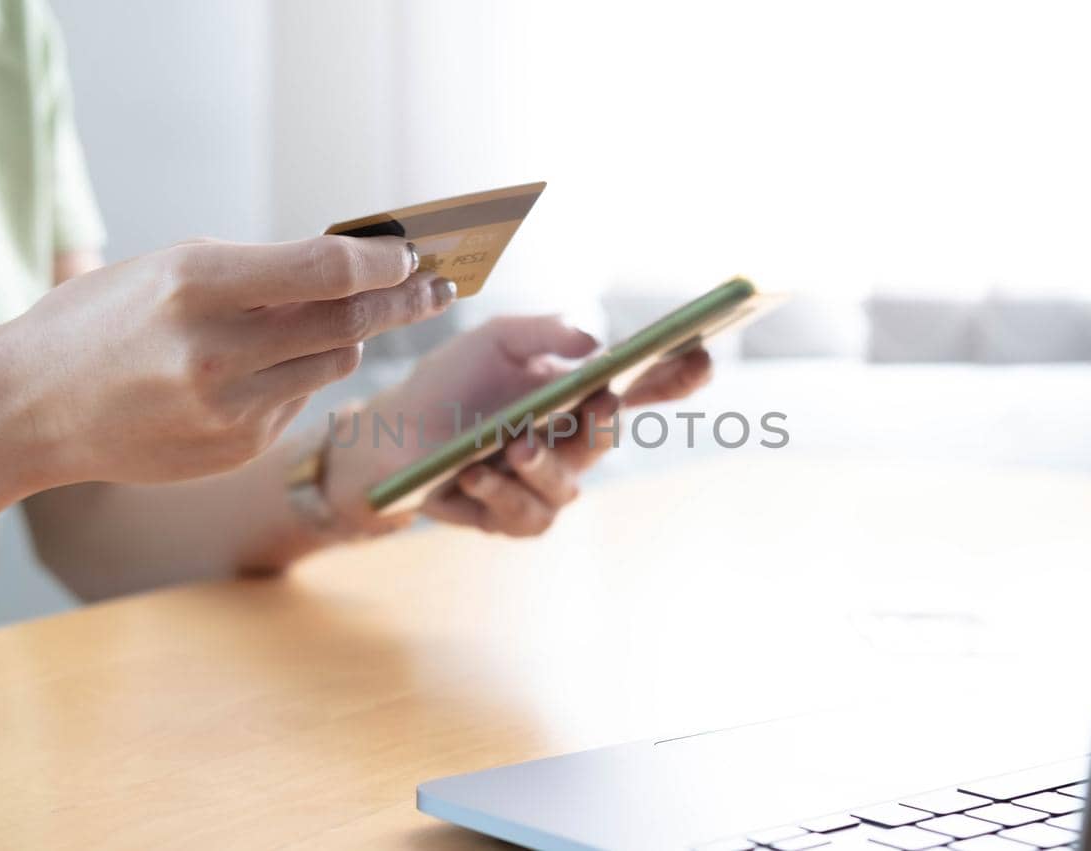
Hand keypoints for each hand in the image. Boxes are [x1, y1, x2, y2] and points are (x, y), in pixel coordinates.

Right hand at [3, 235, 456, 484]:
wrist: (31, 408)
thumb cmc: (104, 320)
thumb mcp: (169, 268)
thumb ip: (258, 270)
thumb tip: (353, 267)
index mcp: (195, 285)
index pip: (323, 270)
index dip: (380, 261)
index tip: (412, 254)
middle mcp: (215, 351)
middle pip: (347, 323)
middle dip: (403, 301)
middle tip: (437, 287)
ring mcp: (228, 408)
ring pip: (334, 364)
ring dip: (349, 338)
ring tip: (339, 319)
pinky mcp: (235, 448)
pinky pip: (299, 400)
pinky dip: (299, 376)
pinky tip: (266, 366)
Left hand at [323, 315, 711, 535]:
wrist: (387, 438)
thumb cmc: (447, 385)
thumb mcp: (492, 340)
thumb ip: (544, 331)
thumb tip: (596, 343)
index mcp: (575, 394)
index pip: (640, 388)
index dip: (677, 377)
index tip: (702, 357)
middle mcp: (569, 442)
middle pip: (605, 439)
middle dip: (602, 424)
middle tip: (597, 400)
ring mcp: (544, 485)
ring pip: (566, 487)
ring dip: (541, 465)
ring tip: (513, 447)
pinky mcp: (513, 520)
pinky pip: (524, 516)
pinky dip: (498, 493)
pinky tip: (472, 473)